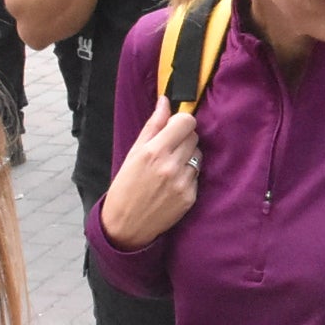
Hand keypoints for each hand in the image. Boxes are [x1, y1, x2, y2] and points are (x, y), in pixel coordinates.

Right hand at [99, 102, 201, 249]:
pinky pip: (197, 175)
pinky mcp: (190, 197)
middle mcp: (171, 166)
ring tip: (169, 167)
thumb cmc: (126, 186)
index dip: (181, 122)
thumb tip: (166, 100)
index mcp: (154, 151)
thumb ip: (153, 125)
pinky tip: (172, 182)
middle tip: (168, 149)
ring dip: (188, 156)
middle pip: (194, 136)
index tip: (174, 127)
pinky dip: (188, 175)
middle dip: (183, 138)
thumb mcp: (133, 152)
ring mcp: (182, 182)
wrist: (126, 224)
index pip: (186, 122)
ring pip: (199, 155)